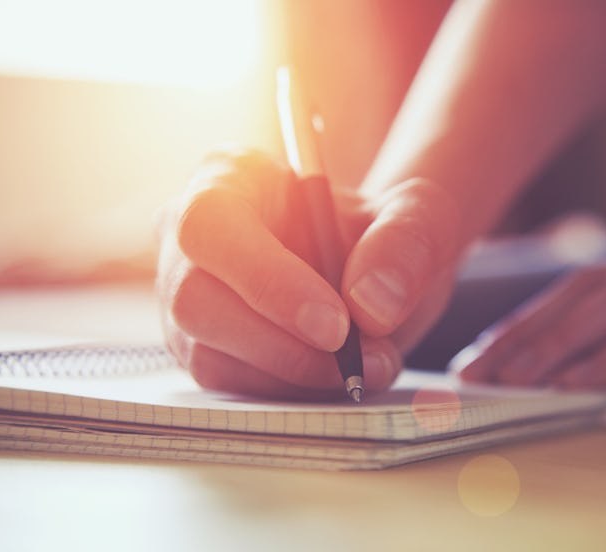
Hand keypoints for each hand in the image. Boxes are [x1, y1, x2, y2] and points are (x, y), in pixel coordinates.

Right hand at [157, 148, 463, 398]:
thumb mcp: (417, 215)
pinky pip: (229, 385)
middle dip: (282, 345)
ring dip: (293, 376)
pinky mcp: (202, 347)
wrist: (372, 272)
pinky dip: (288, 392)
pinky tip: (334, 375)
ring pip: (209, 354)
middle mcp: (189, 236)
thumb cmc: (380, 231)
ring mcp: (187, 296)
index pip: (212, 223)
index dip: (266, 280)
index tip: (336, 325)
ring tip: (363, 366)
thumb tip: (370, 306)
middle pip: (194, 299)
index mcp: (230, 177)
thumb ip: (406, 241)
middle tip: (356, 361)